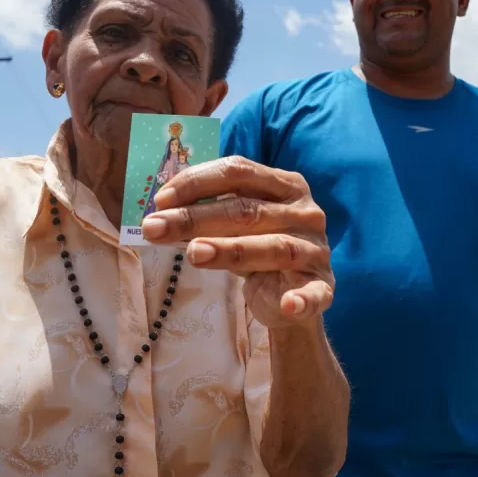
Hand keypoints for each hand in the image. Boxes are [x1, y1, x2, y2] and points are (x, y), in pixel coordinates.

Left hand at [141, 156, 333, 327]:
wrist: (291, 290)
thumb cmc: (257, 244)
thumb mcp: (235, 224)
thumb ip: (207, 214)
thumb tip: (159, 212)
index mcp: (285, 184)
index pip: (238, 171)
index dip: (196, 183)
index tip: (159, 201)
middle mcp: (305, 212)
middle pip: (247, 210)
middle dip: (195, 218)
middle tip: (154, 228)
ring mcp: (315, 249)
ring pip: (273, 248)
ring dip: (231, 250)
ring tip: (192, 254)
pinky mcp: (323, 286)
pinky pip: (314, 294)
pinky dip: (302, 300)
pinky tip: (288, 305)